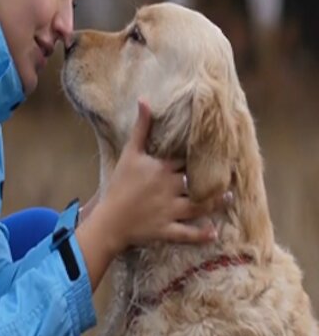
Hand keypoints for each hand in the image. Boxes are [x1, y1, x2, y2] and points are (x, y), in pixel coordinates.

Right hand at [96, 99, 224, 251]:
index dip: (201, 157)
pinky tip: (214, 232)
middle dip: (213, 179)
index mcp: (161, 170)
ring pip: (199, 207)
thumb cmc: (118, 184)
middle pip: (197, 182)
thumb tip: (144, 100)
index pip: (187, 160)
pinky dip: (202, 234)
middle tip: (228, 175)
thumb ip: (140, 128)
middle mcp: (169, 188)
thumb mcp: (129, 154)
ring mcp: (169, 210)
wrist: (107, 219)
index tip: (216, 152)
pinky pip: (187, 233)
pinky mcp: (166, 230)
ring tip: (227, 197)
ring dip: (215, 203)